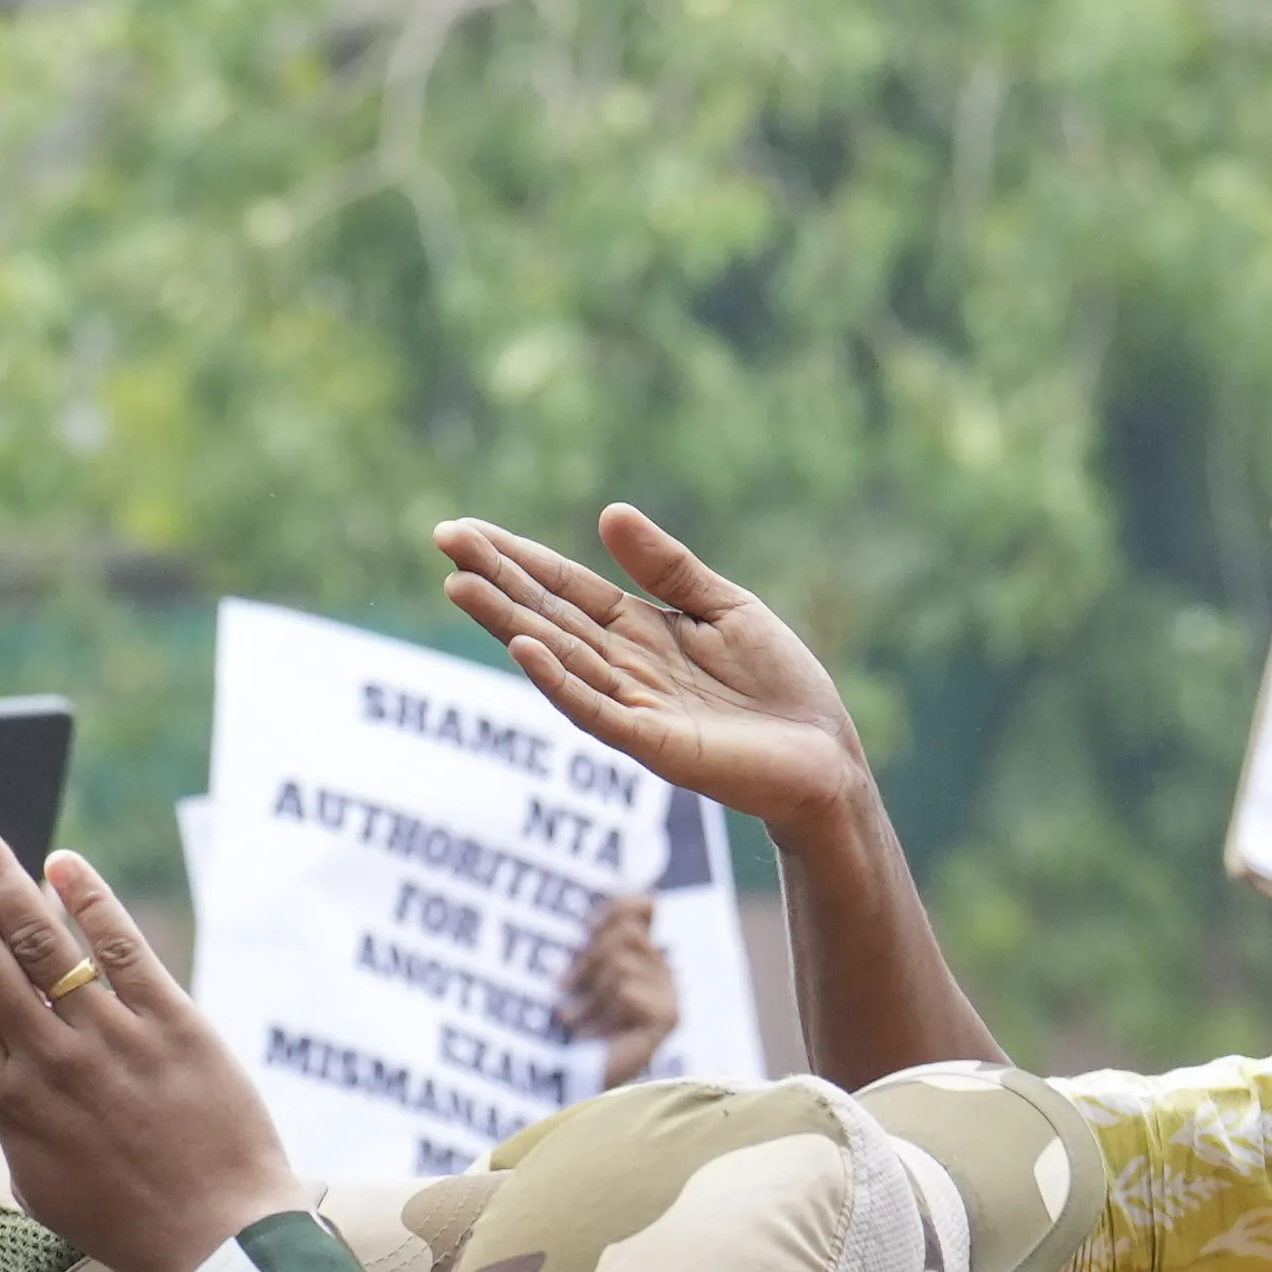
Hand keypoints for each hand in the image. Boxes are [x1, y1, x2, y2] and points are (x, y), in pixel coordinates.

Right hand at [0, 813, 297, 1271]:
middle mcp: (49, 1061)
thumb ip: (10, 1121)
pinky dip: (90, 903)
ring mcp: (113, 1041)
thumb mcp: (37, 1181)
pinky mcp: (176, 1028)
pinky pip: (124, 953)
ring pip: (40, 943)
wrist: (220, 1238)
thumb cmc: (128, 1219)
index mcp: (7, 1099)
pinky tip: (62, 863)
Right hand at [437, 505, 871, 835]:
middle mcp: (625, 668)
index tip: (465, 530)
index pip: (567, 588)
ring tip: (461, 584)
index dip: (518, 558)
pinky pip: (596, 711)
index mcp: (641, 631)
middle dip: (497, 580)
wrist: (828, 759)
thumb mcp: (725, 608)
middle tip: (444, 540)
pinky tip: (525, 649)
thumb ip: (668, 568)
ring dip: (510, 623)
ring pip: (559, 659)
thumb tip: (609, 512)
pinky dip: (559, 681)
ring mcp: (634, 706)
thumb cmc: (780, 687)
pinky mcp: (655, 743)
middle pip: (549, 616)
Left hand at [555, 891, 680, 1086]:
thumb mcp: (567, 978)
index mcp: (636, 955)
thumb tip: (601, 909)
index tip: (583, 927)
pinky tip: (591, 1036)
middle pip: (627, 931)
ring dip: (589, 992)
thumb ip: (585, 944)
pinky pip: (628, 990)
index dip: (617, 906)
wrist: (563, 1087)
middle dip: (587, 959)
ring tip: (571, 1020)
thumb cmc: (556, 1033)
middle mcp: (660, 971)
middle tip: (562, 988)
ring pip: (622, 962)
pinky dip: (601, 1013)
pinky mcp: (668, 1016)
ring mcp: (669, 993)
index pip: (643, 905)